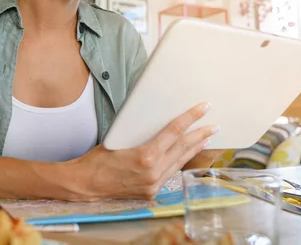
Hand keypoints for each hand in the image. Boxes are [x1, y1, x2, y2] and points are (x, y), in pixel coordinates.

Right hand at [66, 102, 218, 200]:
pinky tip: (186, 155)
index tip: (203, 108)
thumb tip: (158, 121)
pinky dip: (180, 162)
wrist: (86, 184)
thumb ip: (141, 134)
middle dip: (200, 134)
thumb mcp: (119, 138)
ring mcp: (153, 185)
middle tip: (214, 124)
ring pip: (180, 162)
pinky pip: (170, 173)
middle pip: (182, 148)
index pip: (174, 132)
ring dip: (194, 149)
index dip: (191, 118)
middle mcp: (153, 172)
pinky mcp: (151, 192)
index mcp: (145, 156)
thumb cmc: (98, 159)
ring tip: (207, 138)